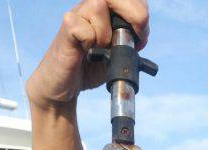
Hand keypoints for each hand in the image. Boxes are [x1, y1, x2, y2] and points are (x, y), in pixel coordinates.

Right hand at [26, 0, 148, 107]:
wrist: (65, 84)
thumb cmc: (90, 66)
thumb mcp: (117, 54)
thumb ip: (130, 41)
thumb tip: (142, 34)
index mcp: (106, 10)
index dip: (140, 11)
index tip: (142, 36)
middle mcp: (90, 6)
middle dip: (134, 14)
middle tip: (135, 37)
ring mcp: (77, 14)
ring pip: (98, 5)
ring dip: (106, 33)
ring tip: (101, 48)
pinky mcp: (66, 28)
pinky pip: (84, 28)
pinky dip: (90, 43)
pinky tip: (85, 51)